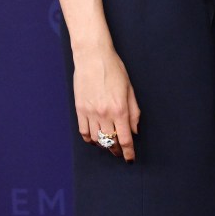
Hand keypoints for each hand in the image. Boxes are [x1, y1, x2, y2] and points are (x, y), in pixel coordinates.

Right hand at [73, 44, 139, 160]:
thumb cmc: (114, 69)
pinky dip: (90, 139)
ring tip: (108, 144)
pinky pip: (83, 132)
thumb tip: (134, 130)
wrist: (93, 57)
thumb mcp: (130, 88)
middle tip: (120, 153)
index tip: (130, 159)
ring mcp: (90, 113)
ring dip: (104, 145)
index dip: (128, 152)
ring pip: (96, 139)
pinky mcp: (79, 109)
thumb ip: (134, 111)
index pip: (125, 138)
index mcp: (120, 108)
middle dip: (116, 150)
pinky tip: (95, 138)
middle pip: (110, 142)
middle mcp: (104, 114)